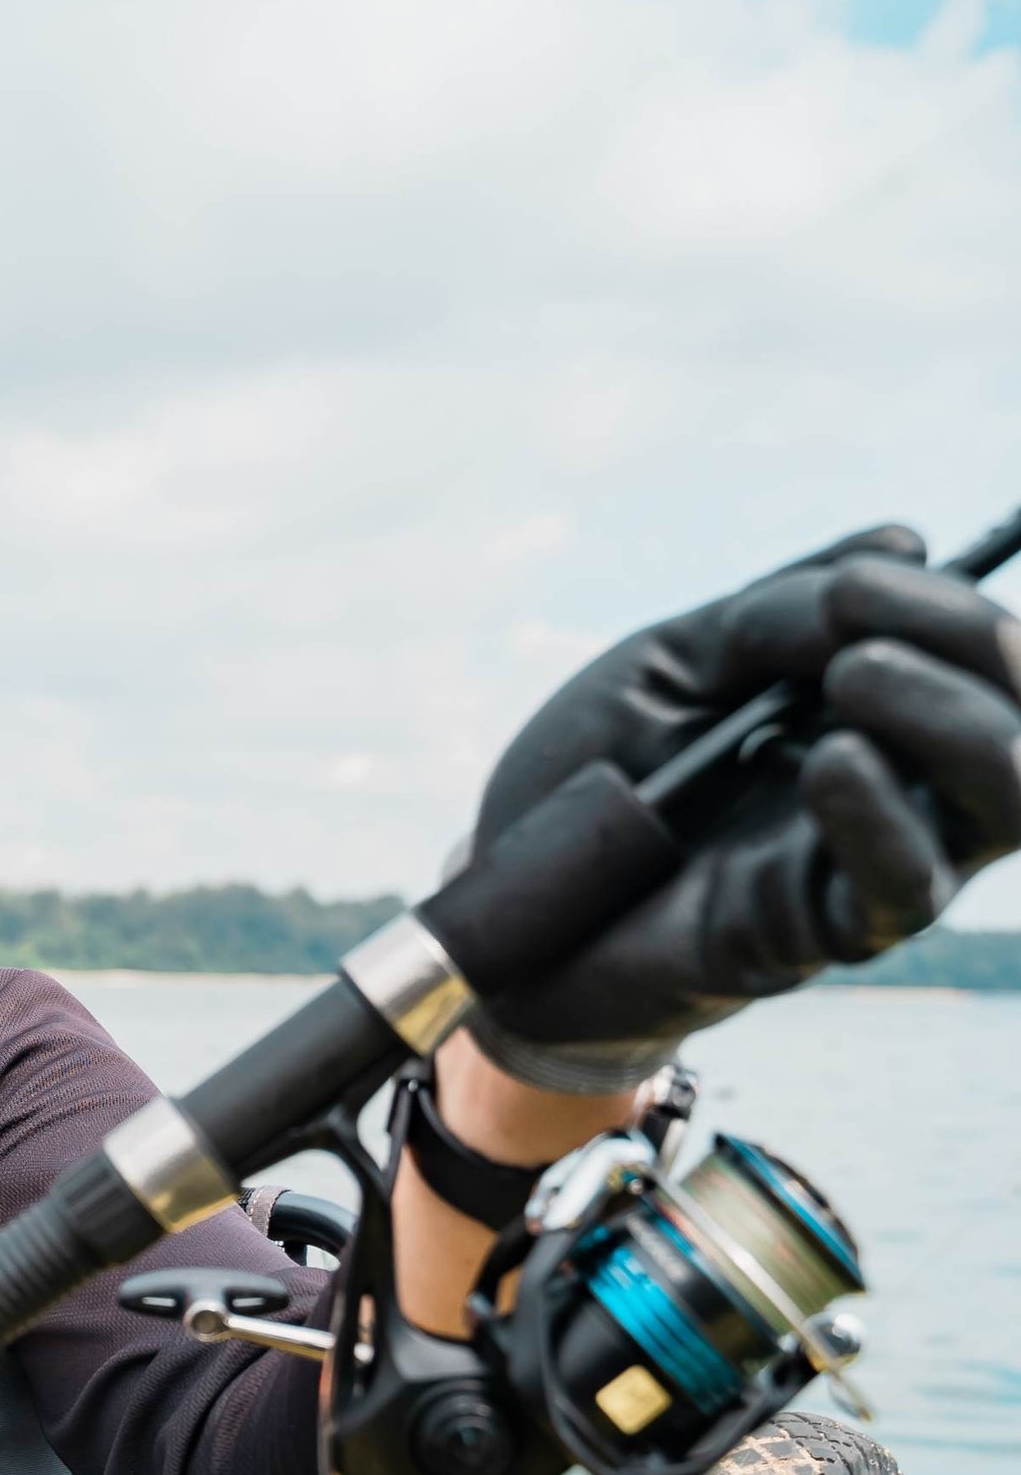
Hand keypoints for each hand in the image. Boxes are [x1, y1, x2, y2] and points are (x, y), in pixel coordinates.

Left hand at [471, 526, 1020, 1090]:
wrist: (504, 899)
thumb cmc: (589, 780)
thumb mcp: (668, 667)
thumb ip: (774, 611)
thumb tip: (905, 542)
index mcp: (875, 713)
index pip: (982, 655)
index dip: (946, 605)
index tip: (864, 575)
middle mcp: (903, 788)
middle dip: (974, 643)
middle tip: (861, 617)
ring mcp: (869, 863)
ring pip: (1006, 801)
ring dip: (949, 716)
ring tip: (850, 673)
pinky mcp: (820, 932)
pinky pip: (904, 885)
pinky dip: (883, 814)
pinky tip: (830, 759)